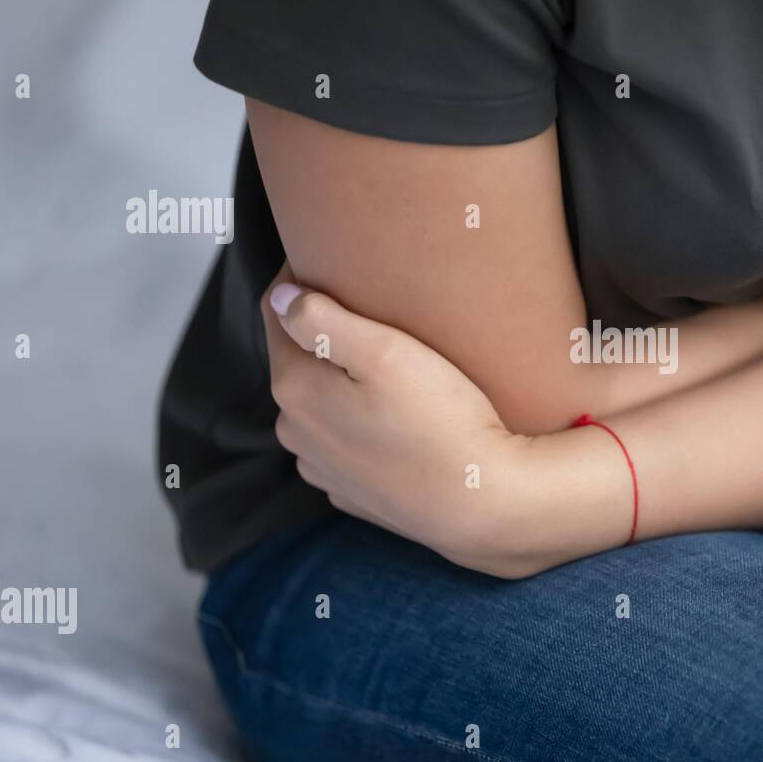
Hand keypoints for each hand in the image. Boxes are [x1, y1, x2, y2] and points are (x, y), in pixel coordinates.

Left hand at [260, 264, 543, 576]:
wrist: (485, 504)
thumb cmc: (444, 423)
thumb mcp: (387, 353)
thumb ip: (323, 319)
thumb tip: (282, 296)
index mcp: (294, 389)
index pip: (277, 312)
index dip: (302, 278)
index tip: (334, 257)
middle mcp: (296, 432)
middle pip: (298, 360)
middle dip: (323, 332)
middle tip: (373, 308)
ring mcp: (323, 468)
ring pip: (321, 405)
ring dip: (341, 382)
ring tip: (389, 366)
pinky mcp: (355, 493)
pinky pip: (346, 443)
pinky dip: (360, 424)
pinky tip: (398, 417)